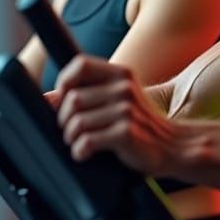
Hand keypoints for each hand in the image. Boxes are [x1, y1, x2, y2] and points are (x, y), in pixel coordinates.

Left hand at [56, 55, 176, 173]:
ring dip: (71, 138)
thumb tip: (47, 98)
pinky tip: (86, 154)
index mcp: (121, 74)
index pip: (79, 65)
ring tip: (79, 143)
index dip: (64, 83)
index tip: (63, 101)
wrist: (172, 147)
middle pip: (72, 98)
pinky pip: (87, 141)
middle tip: (72, 131)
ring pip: (76, 122)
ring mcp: (126, 110)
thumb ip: (88, 93)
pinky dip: (80, 151)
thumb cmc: (140, 125)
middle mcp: (124, 88)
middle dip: (64, 120)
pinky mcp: (126, 133)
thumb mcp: (118, 100)